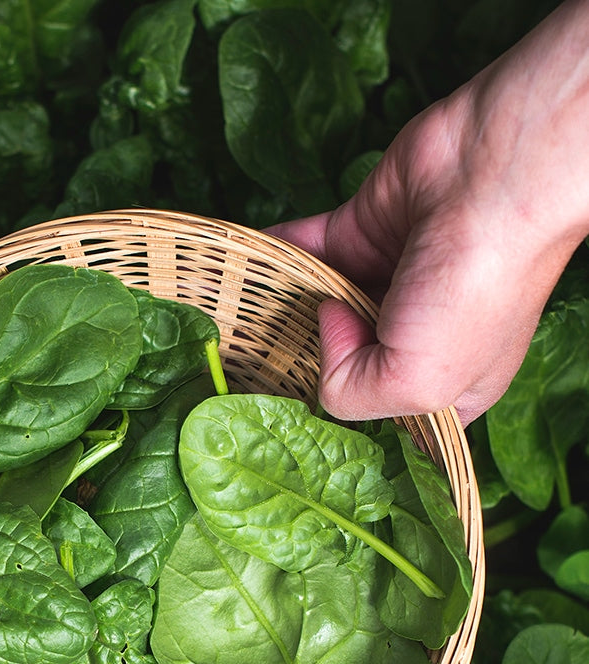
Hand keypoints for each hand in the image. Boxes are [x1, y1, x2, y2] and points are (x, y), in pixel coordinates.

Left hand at [269, 1, 588, 424]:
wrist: (496, 175)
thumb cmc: (476, 289)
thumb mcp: (415, 382)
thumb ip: (350, 391)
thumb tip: (320, 330)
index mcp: (444, 386)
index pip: (383, 419)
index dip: (347, 419)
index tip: (298, 427)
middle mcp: (413, 336)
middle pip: (340, 363)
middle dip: (299, 368)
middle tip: (245, 380)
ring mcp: (384, 281)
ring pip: (315, 306)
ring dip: (277, 311)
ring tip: (228, 330)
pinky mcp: (359, 231)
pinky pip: (302, 251)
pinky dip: (271, 258)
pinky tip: (236, 272)